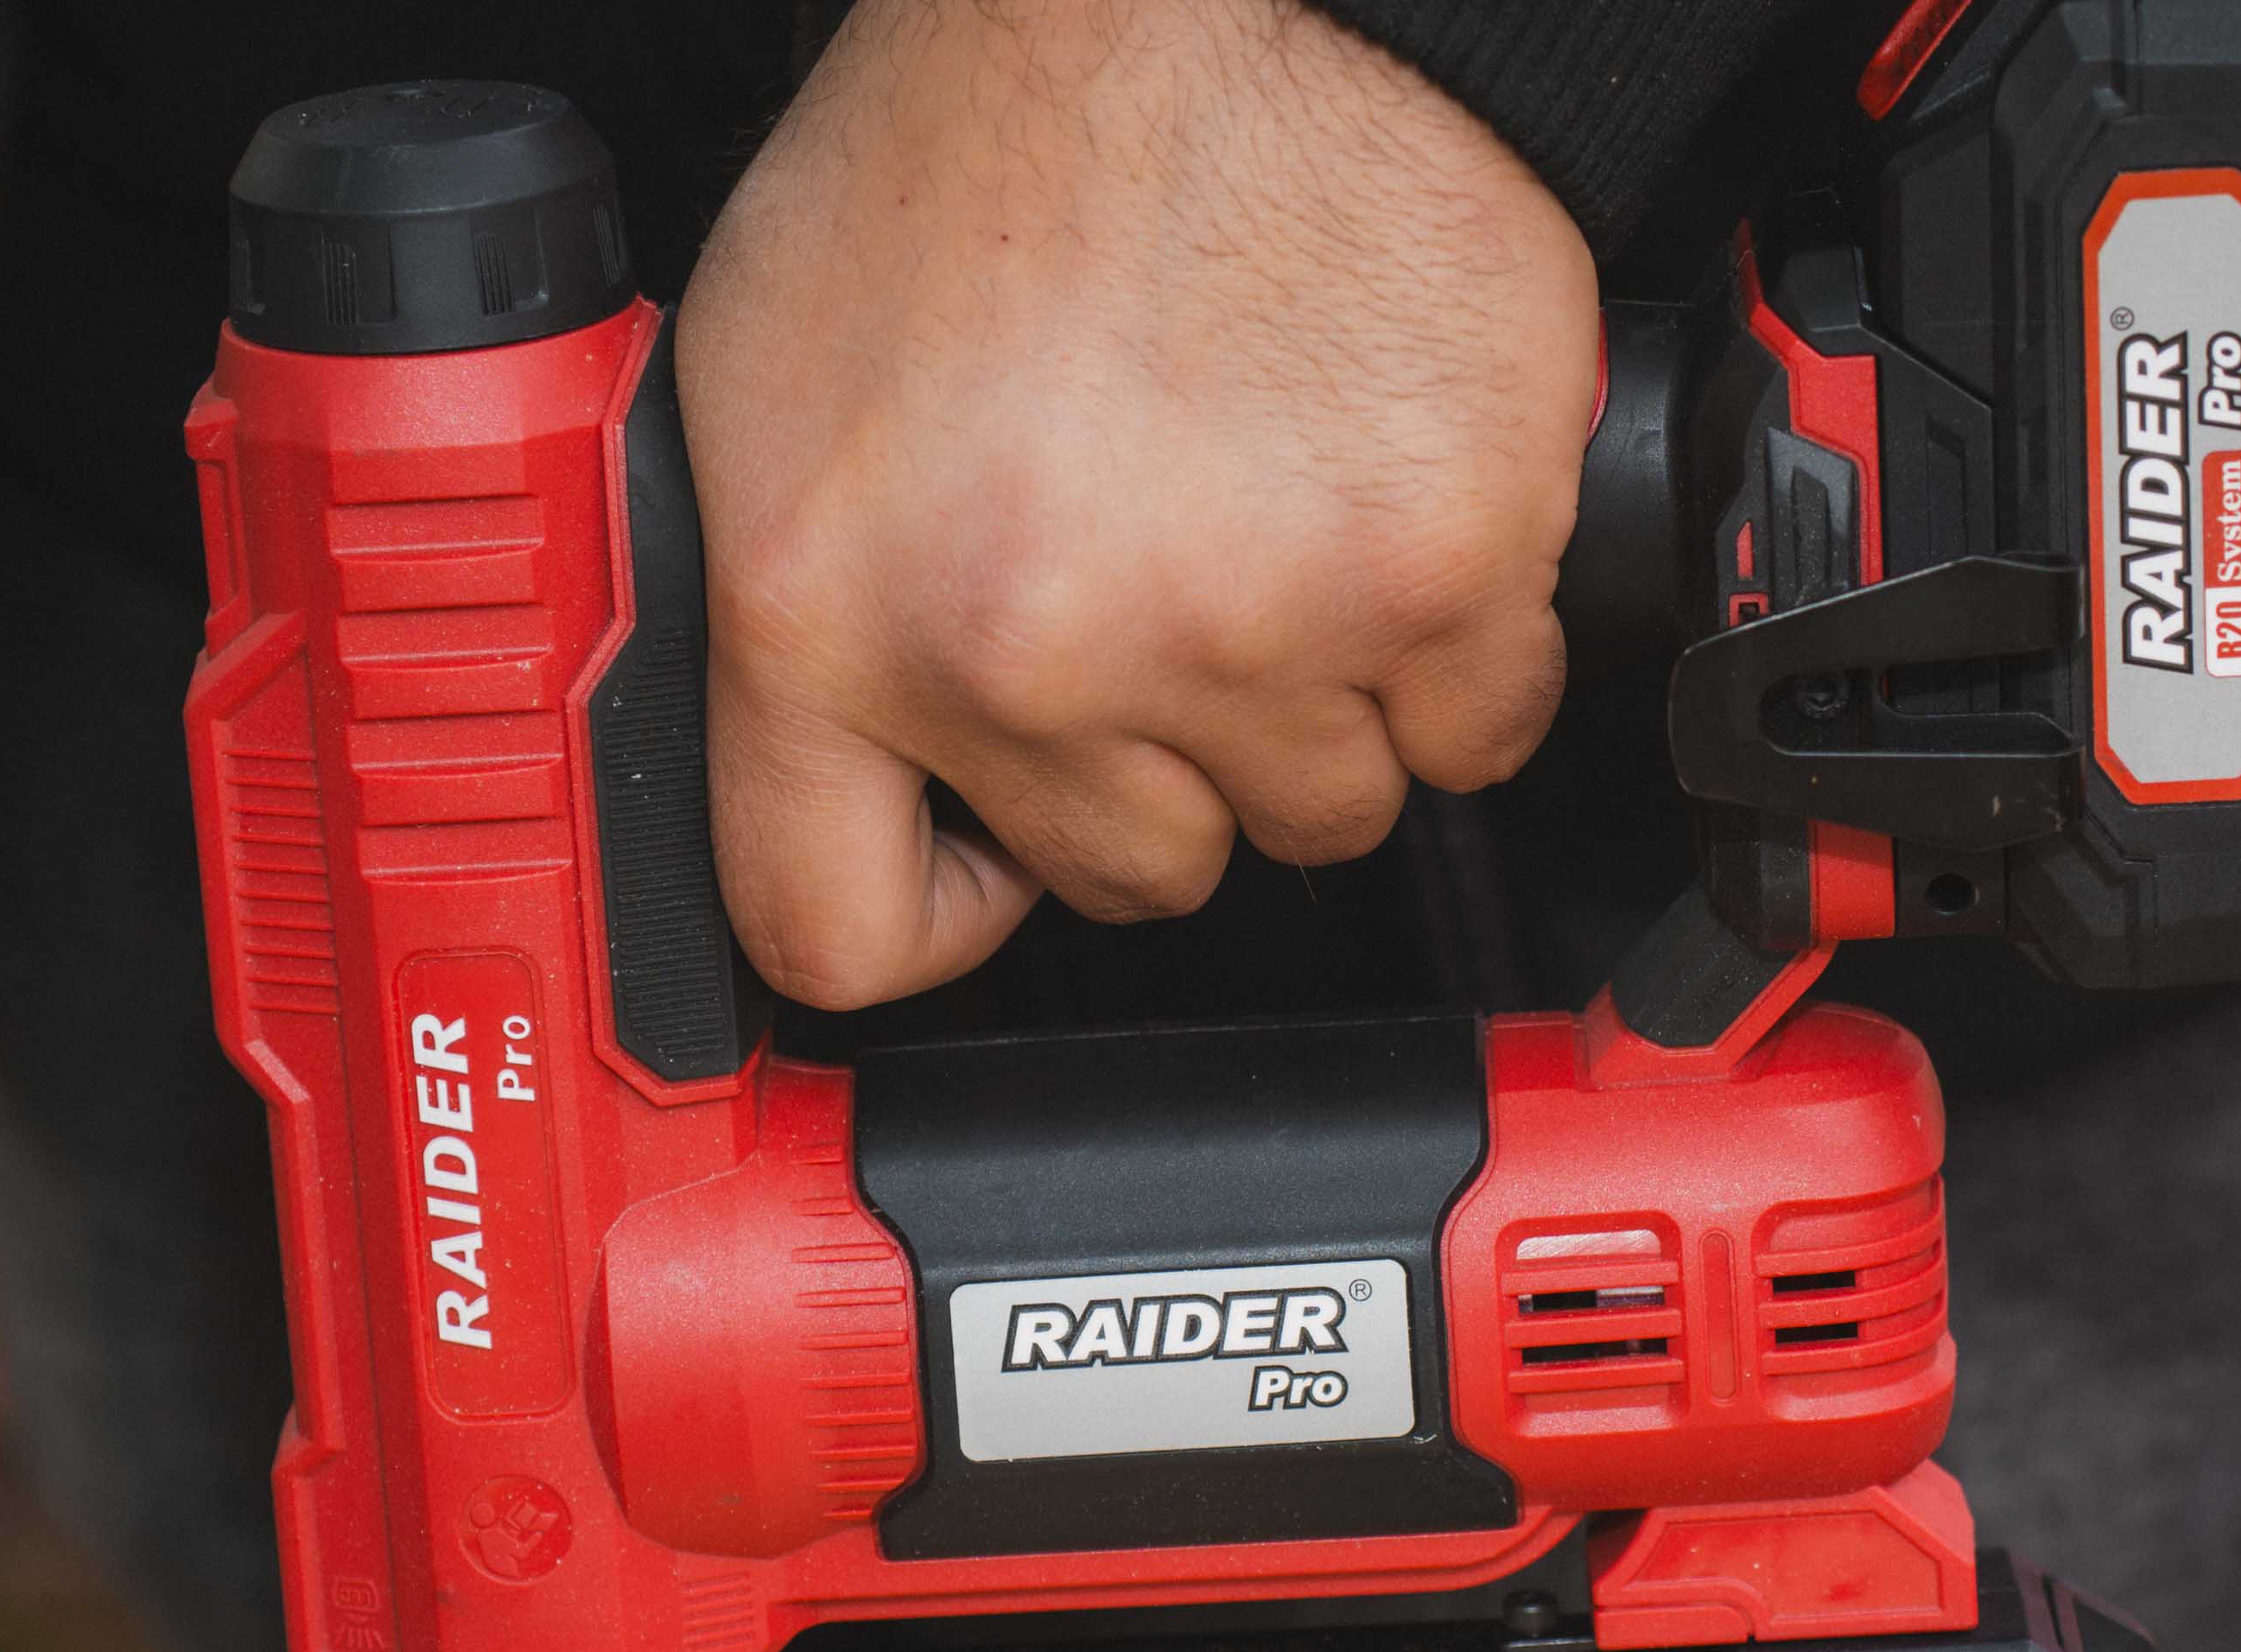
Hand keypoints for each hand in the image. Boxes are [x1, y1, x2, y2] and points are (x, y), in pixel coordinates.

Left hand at [677, 0, 1594, 1009]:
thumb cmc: (1003, 131)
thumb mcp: (769, 372)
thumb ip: (797, 611)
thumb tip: (836, 768)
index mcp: (831, 608)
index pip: (839, 931)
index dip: (928, 914)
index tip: (982, 866)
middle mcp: (1030, 645)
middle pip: (1126, 873)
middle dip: (1152, 761)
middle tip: (1159, 588)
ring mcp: (1244, 625)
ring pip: (1311, 815)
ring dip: (1307, 707)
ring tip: (1270, 519)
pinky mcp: (1431, 577)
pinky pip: (1471, 734)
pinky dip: (1450, 657)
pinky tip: (1382, 519)